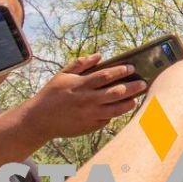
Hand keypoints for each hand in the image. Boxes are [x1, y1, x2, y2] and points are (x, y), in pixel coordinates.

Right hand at [20, 53, 148, 142]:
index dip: (121, 71)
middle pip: (116, 92)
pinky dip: (115, 114)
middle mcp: (87, 100)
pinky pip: (107, 119)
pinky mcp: (90, 126)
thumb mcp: (63, 75)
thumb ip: (81, 64)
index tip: (132, 67)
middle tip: (143, 83)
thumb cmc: (52, 94)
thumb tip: (99, 55)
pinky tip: (121, 109)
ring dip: (128, 103)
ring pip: (116, 109)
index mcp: (81, 85)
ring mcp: (90, 115)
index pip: (106, 75)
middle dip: (132, 87)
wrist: (39, 120)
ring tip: (136, 99)